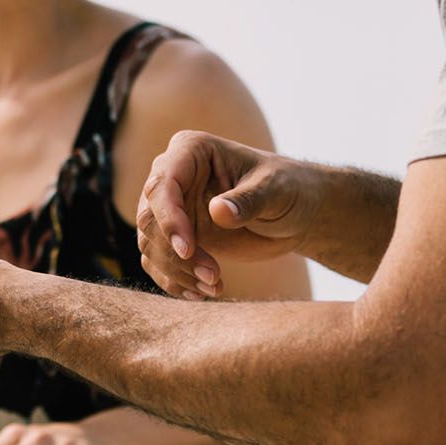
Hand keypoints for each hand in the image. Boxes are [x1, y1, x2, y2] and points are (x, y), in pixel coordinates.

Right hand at [137, 131, 326, 297]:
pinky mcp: (175, 236)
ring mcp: (172, 208)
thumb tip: (218, 211)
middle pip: (149, 217)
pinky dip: (174, 281)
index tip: (187, 251)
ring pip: (149, 243)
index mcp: (191, 151)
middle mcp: (173, 177)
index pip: (163, 184)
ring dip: (177, 271)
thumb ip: (248, 200)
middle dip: (174, 253)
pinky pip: (157, 261)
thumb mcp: (276, 191)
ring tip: (215, 286)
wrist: (296, 213)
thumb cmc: (289, 189)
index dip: (169, 219)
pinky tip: (201, 293)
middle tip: (212, 277)